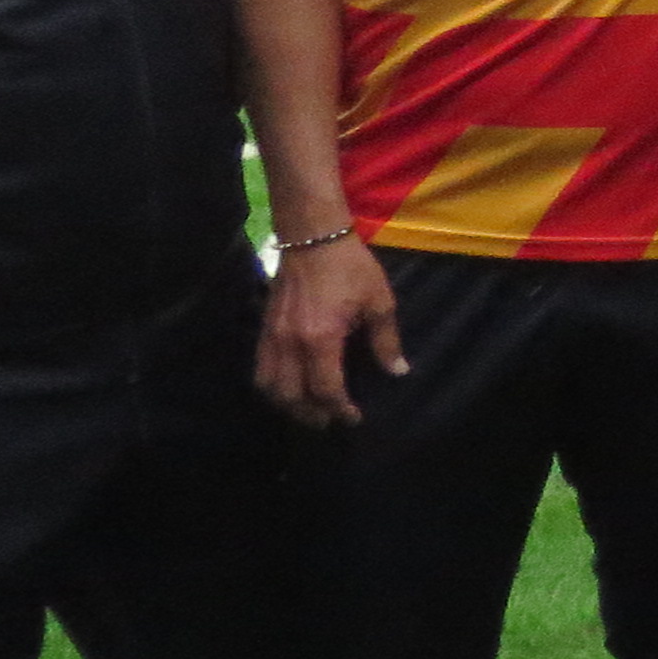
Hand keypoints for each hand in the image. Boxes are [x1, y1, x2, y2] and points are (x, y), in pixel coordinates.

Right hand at [257, 236, 404, 427]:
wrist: (312, 237)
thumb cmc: (350, 267)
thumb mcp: (378, 302)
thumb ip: (386, 341)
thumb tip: (397, 372)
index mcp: (320, 338)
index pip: (326, 388)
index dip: (339, 408)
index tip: (353, 418)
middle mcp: (290, 343)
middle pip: (291, 395)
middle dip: (310, 414)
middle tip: (329, 421)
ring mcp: (272, 336)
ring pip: (269, 386)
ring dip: (287, 404)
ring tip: (307, 410)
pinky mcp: (264, 328)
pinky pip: (260, 368)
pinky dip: (271, 386)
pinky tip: (288, 387)